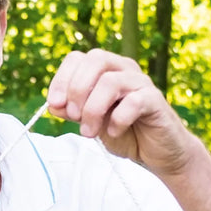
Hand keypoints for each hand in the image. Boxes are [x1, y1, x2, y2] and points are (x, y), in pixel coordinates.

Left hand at [46, 48, 199, 176]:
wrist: (157, 152)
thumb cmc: (125, 133)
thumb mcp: (90, 122)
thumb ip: (72, 111)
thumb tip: (53, 104)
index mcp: (106, 70)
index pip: (78, 58)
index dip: (62, 79)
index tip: (54, 104)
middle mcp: (124, 70)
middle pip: (95, 59)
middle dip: (77, 89)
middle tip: (73, 116)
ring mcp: (141, 84)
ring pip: (111, 81)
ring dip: (93, 109)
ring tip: (89, 131)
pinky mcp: (155, 101)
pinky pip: (134, 102)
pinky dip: (118, 119)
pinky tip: (114, 132)